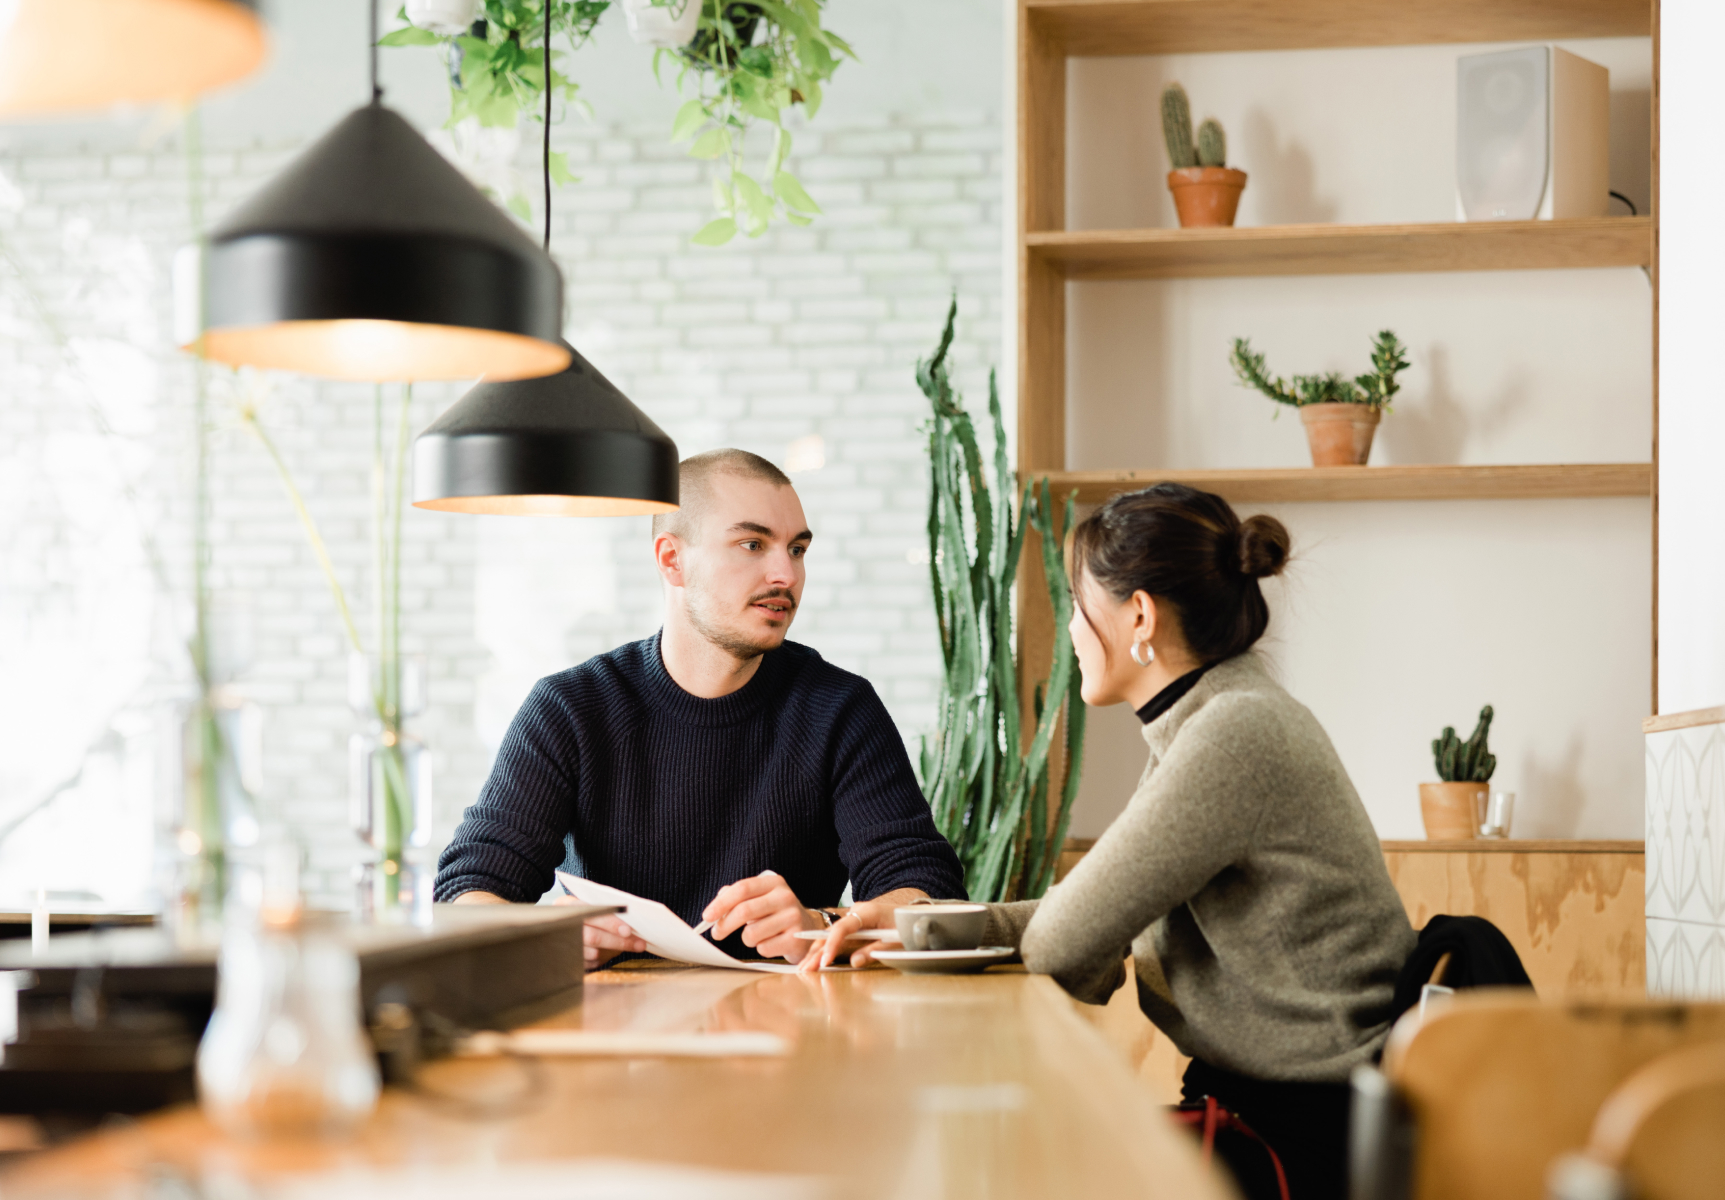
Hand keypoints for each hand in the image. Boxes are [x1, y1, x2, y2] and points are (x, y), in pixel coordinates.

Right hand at [554, 894, 646, 969]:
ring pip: (592, 953)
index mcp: (569, 905)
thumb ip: (607, 912)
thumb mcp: (591, 906)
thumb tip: (632, 927)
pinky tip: (608, 952)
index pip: (592, 913)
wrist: (560, 924)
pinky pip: (589, 963)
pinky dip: (602, 959)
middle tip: (639, 944)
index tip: (628, 930)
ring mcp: (562, 944)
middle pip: (593, 937)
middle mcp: (563, 924)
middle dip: (619, 942)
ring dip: (612, 951)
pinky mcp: (566, 959)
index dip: (610, 923)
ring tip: (627, 946)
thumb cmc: (584, 913)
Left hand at [702, 871, 818, 962]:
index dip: (721, 903)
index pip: (742, 889)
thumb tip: (718, 902)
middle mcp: (785, 897)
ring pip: (751, 933)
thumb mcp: (760, 899)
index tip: (707, 916)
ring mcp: (793, 918)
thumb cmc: (776, 914)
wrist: (808, 929)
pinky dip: (761, 948)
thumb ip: (738, 897)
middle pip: (744, 910)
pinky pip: (763, 948)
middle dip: (725, 925)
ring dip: (748, 938)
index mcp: (774, 883)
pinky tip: (772, 942)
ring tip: (758, 935)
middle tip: (717, 933)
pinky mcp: (796, 939)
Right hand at [800, 892, 920, 973]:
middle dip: (817, 952)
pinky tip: (812, 961)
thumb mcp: (896, 940)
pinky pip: (835, 940)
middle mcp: (856, 913)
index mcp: (867, 911)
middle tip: (805, 969)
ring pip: (829, 937)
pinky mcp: (852, 929)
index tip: (825, 961)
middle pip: (831, 933)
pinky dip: (824, 951)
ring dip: (816, 953)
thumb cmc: (907, 927)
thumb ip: (875, 950)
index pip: (843, 927)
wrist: (914, 915)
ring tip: (803, 968)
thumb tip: (854, 962)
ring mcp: (852, 920)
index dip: (832, 945)